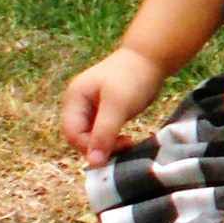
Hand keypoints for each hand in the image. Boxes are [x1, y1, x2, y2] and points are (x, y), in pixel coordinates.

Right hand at [62, 46, 165, 166]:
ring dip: (107, 145)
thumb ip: (104, 133)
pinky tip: (127, 139)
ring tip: (127, 141)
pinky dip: (113, 139)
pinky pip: (102, 133)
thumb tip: (93, 163)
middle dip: (99, 146)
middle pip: (80, 137)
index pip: (72, 134)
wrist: (151, 59)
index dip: (89, 147)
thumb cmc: (133, 77)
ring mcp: (90, 108)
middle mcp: (78, 104)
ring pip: (92, 137)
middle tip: (124, 144)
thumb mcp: (118, 105)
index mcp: (75, 98)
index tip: (115, 149)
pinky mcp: (104, 112)